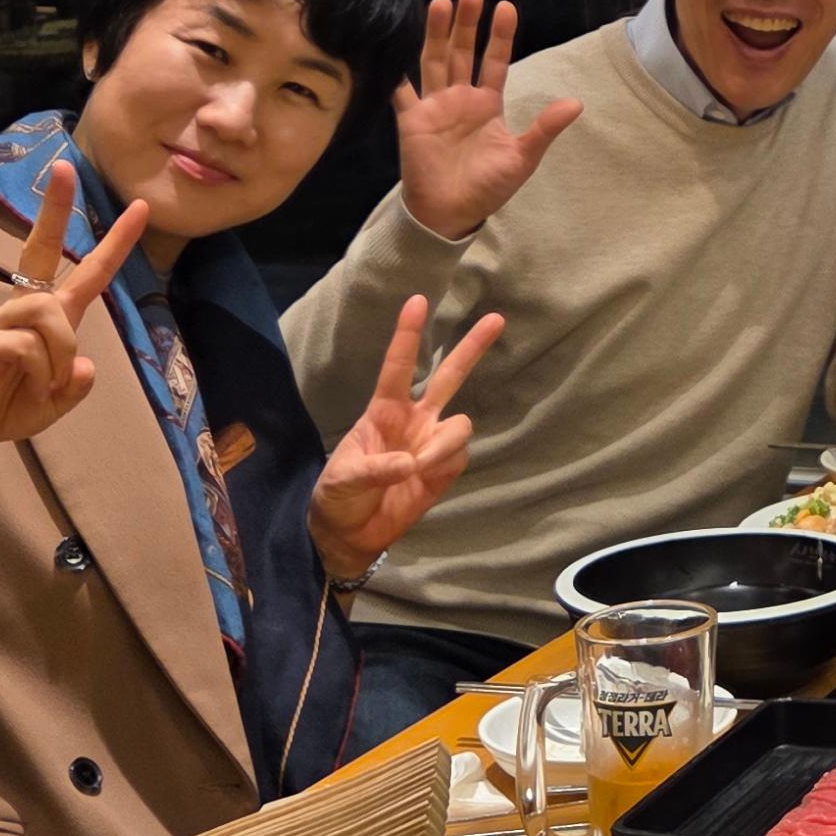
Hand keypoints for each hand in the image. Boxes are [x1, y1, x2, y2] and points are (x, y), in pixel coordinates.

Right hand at [0, 165, 146, 466]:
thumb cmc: (9, 407)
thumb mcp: (58, 401)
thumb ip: (76, 384)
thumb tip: (84, 365)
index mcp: (49, 315)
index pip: (86, 271)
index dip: (115, 242)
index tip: (141, 208)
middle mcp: (22, 307)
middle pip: (40, 248)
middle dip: (55, 208)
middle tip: (65, 167)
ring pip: (49, 314)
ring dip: (59, 354)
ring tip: (46, 382)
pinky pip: (27, 347)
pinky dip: (39, 374)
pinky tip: (21, 386)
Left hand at [312, 296, 507, 580]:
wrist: (349, 535)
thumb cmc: (338, 496)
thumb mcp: (342, 479)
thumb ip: (374, 468)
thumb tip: (411, 463)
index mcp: (383, 412)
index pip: (399, 368)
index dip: (408, 335)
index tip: (418, 301)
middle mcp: (414, 420)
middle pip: (449, 376)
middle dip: (471, 348)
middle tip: (496, 319)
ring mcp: (432, 443)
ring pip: (460, 424)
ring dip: (443, 443)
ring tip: (419, 467)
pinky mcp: (445, 471)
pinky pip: (460, 455)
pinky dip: (444, 464)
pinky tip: (425, 478)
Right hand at [391, 0, 582, 241]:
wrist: (451, 214)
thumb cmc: (488, 187)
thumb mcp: (522, 157)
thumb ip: (544, 129)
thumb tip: (576, 103)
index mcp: (487, 104)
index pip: (494, 61)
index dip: (499, 36)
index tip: (506, 7)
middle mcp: (460, 98)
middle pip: (461, 52)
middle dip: (466, 24)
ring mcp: (434, 106)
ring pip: (433, 61)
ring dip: (436, 34)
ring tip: (439, 2)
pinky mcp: (411, 120)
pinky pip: (401, 91)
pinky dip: (396, 72)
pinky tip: (390, 45)